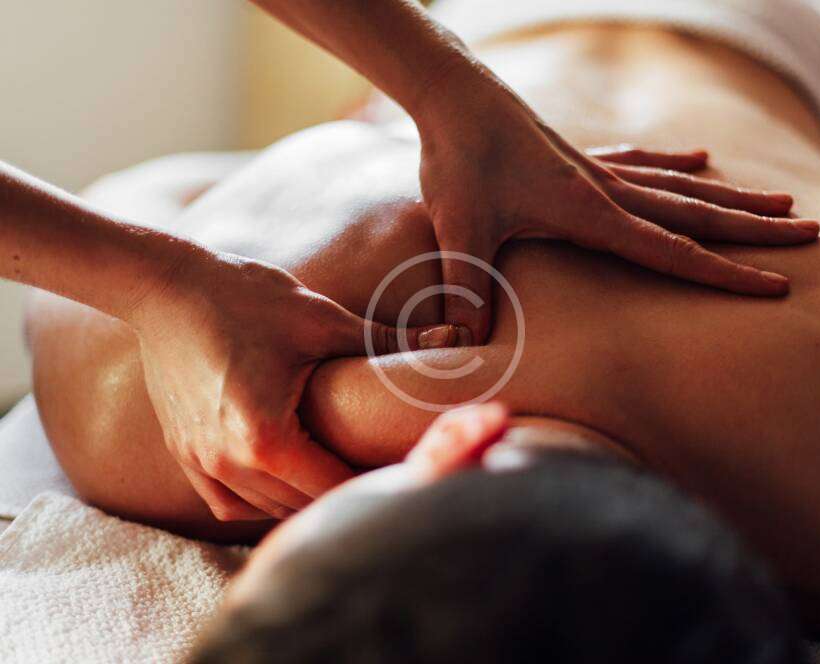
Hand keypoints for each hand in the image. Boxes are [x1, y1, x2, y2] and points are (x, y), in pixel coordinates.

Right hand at [132, 251, 461, 521]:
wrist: (164, 287)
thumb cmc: (244, 297)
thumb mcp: (321, 319)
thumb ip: (390, 339)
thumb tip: (457, 338)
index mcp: (265, 440)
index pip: (336, 488)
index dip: (376, 481)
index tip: (405, 466)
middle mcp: (228, 464)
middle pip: (303, 506)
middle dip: (346, 491)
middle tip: (383, 469)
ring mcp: (200, 463)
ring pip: (267, 509)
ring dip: (305, 497)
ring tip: (341, 471)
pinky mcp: (184, 453)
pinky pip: (229, 502)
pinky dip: (262, 497)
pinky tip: (288, 472)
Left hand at [416, 73, 819, 341]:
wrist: (453, 94)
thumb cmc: (456, 160)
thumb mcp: (460, 229)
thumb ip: (468, 287)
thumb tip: (466, 342)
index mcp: (590, 211)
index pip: (672, 250)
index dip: (724, 273)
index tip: (774, 285)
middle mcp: (605, 187)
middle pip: (694, 213)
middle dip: (752, 230)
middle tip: (808, 236)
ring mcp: (595, 168)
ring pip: (678, 185)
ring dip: (728, 197)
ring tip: (777, 203)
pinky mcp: (577, 156)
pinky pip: (640, 160)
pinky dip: (673, 164)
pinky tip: (698, 158)